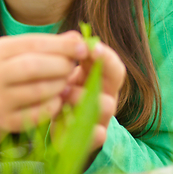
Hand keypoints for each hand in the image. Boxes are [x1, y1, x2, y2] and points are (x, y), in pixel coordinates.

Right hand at [0, 33, 88, 135]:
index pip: (34, 44)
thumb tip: (78, 38)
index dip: (61, 45)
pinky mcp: (7, 120)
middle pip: (33, 67)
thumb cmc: (12, 70)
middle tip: (73, 67)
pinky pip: (38, 114)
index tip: (83, 47)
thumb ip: (50, 44)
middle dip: (60, 65)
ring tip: (66, 81)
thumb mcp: (23, 52)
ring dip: (59, 85)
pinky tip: (58, 99)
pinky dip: (54, 105)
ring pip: (38, 91)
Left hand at [50, 33, 125, 154]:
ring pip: (106, 106)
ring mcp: (102, 118)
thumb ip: (70, 56)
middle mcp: (107, 97)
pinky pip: (97, 136)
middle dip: (101, 69)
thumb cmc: (64, 92)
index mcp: (102, 79)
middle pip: (115, 80)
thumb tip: (75, 35)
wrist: (57, 128)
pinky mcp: (91, 139)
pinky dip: (90, 132)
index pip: (113, 65)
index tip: (90, 45)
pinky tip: (75, 123)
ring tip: (63, 93)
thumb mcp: (66, 73)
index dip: (105, 54)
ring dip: (83, 96)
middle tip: (81, 65)